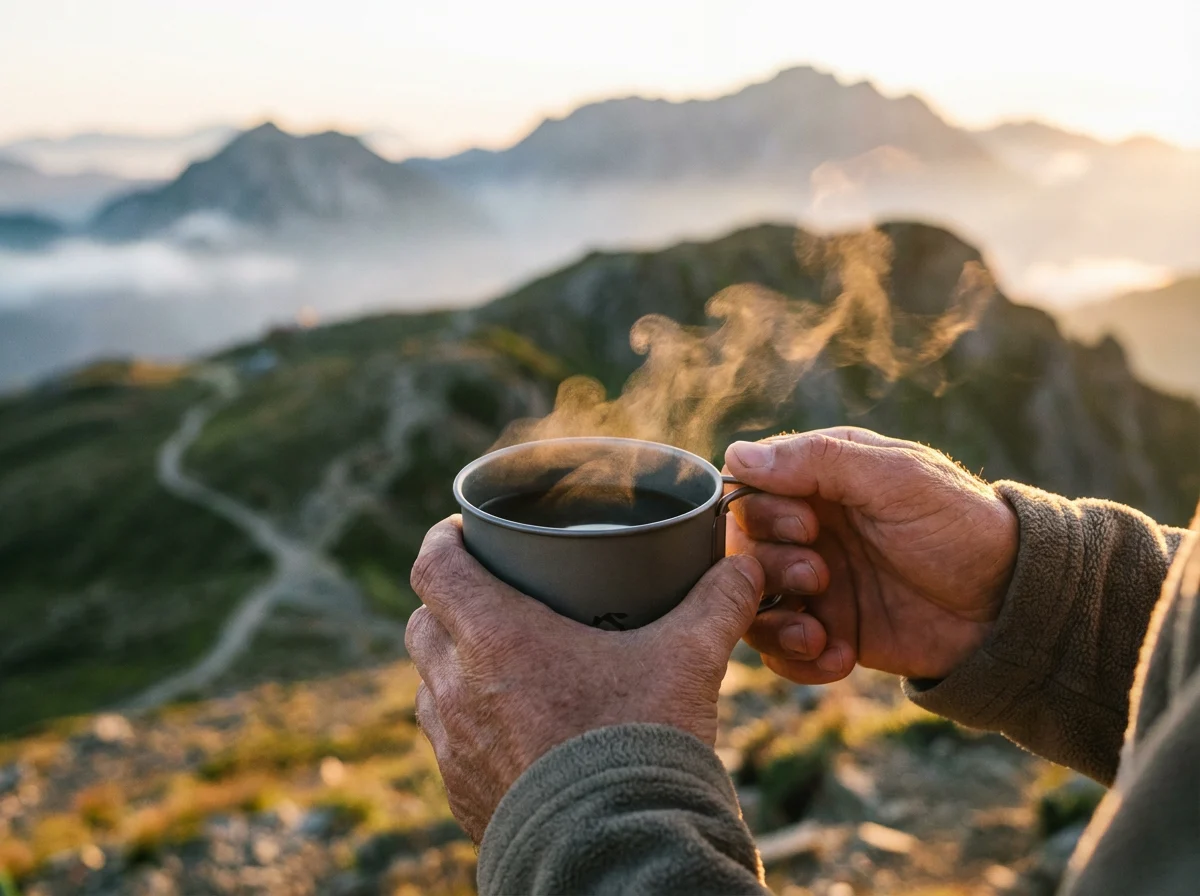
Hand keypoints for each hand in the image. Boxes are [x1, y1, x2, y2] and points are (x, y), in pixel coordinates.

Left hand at [406, 517, 764, 841]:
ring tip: (501, 662)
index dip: (443, 540)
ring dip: (454, 665)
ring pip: (428, 683)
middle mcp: (457, 686)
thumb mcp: (685, 662)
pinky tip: (510, 727)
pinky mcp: (462, 792)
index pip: (434, 565)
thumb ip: (716, 606)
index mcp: (496, 637)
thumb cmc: (640, 744)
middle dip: (449, 601)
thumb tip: (745, 569)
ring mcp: (453, 745)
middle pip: (423, 620)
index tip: (465, 534)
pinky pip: (446, 743)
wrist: (617, 851)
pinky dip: (465, 723)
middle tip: (493, 595)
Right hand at [724, 427, 1017, 683]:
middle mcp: (810, 530)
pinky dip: (796, 662)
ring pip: (749, 603)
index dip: (762, 511)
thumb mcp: (895, 478)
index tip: (808, 525)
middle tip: (820, 576)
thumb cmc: (960, 525)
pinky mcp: (829, 630)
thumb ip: (817, 462)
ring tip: (816, 633)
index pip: (749, 490)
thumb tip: (737, 454)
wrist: (1011, 607)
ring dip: (773, 621)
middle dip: (771, 567)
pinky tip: (839, 658)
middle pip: (741, 549)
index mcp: (820, 480)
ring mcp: (816, 583)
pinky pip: (780, 651)